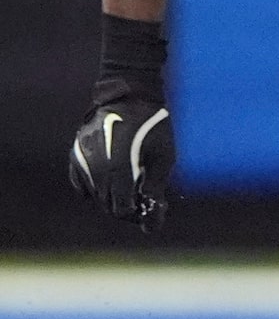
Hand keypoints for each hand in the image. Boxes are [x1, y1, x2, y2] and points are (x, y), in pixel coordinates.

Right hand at [70, 95, 173, 230]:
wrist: (130, 95)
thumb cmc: (153, 125)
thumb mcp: (163, 157)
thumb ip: (154, 188)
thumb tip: (152, 222)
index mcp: (118, 166)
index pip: (121, 208)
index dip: (137, 216)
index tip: (151, 211)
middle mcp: (95, 165)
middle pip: (106, 204)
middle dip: (126, 208)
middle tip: (144, 201)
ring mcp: (82, 159)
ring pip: (94, 195)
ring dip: (112, 198)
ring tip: (132, 187)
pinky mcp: (76, 154)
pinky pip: (81, 183)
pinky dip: (95, 188)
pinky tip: (112, 181)